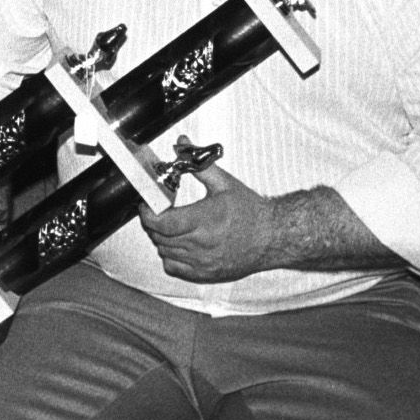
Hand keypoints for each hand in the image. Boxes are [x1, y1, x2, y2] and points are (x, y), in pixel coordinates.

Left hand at [141, 164, 283, 283]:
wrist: (273, 237)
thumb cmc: (251, 212)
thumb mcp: (224, 183)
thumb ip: (199, 164)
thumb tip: (182, 145)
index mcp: (204, 220)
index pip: (161, 223)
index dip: (147, 214)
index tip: (146, 205)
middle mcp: (201, 244)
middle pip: (159, 237)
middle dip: (153, 223)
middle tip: (159, 211)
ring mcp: (203, 262)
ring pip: (164, 252)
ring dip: (161, 238)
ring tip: (171, 226)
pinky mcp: (206, 274)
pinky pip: (174, 268)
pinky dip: (170, 256)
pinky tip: (179, 244)